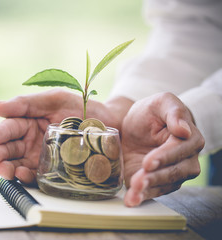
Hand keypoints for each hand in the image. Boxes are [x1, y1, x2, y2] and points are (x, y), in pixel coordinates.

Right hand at [0, 89, 115, 183]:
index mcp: (28, 122)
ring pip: (17, 164)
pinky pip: (35, 176)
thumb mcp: (54, 100)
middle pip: (9, 149)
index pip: (9, 128)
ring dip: (8, 168)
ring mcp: (40, 157)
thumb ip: (25, 103)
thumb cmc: (81, 108)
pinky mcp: (51, 171)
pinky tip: (22, 174)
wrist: (110, 123)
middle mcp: (30, 141)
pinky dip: (26, 177)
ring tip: (4, 169)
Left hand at [121, 92, 204, 206]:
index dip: (164, 157)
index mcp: (189, 138)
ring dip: (148, 190)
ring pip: (164, 185)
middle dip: (155, 177)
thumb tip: (185, 130)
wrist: (139, 127)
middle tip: (138, 180)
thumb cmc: (153, 113)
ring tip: (133, 193)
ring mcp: (173, 173)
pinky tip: (132, 200)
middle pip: (174, 172)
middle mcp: (186, 159)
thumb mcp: (160, 102)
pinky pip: (153, 192)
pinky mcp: (158, 182)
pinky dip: (142, 197)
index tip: (148, 162)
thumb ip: (173, 112)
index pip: (179, 150)